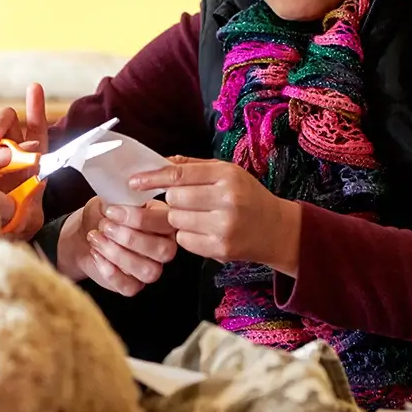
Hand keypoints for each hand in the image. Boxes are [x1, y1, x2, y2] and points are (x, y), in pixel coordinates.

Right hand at [0, 84, 48, 240]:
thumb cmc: (11, 231)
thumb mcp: (27, 216)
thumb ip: (32, 194)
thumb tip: (33, 167)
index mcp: (28, 164)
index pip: (35, 131)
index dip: (36, 109)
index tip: (33, 88)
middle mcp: (7, 156)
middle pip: (7, 122)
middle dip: (2, 121)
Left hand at [58, 197, 177, 296]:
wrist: (84, 232)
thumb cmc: (104, 214)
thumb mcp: (112, 198)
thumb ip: (123, 196)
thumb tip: (123, 190)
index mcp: (164, 220)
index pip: (165, 222)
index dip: (139, 218)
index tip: (112, 211)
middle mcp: (164, 246)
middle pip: (163, 250)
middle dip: (129, 238)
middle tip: (105, 226)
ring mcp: (151, 268)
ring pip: (148, 271)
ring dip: (118, 254)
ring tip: (97, 239)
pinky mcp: (134, 285)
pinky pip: (130, 286)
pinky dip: (110, 271)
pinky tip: (96, 254)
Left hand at [129, 157, 301, 275]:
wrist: (277, 229)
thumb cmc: (247, 196)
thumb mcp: (227, 172)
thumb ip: (194, 165)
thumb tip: (161, 162)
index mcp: (226, 175)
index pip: (179, 174)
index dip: (152, 178)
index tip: (133, 181)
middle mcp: (226, 200)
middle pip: (174, 199)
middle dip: (173, 200)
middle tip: (186, 201)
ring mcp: (224, 226)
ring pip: (176, 221)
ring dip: (179, 218)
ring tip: (199, 216)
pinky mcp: (221, 249)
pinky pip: (185, 241)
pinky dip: (187, 235)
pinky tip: (204, 230)